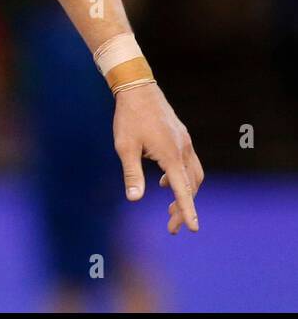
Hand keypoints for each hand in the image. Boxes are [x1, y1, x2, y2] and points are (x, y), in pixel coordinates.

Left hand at [112, 83, 203, 233]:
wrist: (138, 89)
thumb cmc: (129, 118)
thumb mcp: (125, 147)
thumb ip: (132, 174)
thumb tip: (135, 199)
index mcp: (171, 155)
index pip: (183, 190)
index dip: (187, 211)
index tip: (193, 229)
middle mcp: (183, 150)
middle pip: (191, 186)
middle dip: (184, 207)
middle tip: (172, 226)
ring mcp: (185, 142)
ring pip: (193, 175)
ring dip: (185, 193)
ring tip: (171, 208)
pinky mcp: (182, 137)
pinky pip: (188, 163)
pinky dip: (182, 177)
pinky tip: (165, 182)